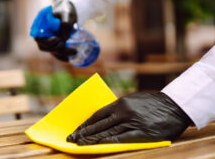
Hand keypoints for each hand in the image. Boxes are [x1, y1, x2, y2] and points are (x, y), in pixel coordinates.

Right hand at [34, 0, 77, 60]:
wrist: (69, 9)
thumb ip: (65, 24)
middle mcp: (42, 33)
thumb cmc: (65, 9)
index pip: (38, 38)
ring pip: (50, 51)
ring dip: (61, 53)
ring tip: (74, 51)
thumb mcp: (66, 13)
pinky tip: (70, 58)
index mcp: (40, 24)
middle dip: (56, 48)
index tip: (57, 39)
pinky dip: (62, 56)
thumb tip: (64, 38)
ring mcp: (47, 39)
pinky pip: (55, 52)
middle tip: (66, 44)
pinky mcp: (54, 43)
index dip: (46, 41)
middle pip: (44, 46)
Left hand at [67, 92, 191, 144]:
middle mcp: (124, 111)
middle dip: (84, 132)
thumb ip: (118, 109)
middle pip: (99, 124)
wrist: (174, 106)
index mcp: (120, 103)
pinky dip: (109, 141)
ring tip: (80, 144)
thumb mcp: (132, 101)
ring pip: (107, 131)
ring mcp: (132, 122)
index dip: (86, 123)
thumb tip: (103, 119)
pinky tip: (98, 145)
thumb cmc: (152, 104)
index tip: (77, 129)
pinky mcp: (142, 132)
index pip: (98, 114)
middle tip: (72, 138)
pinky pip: (122, 138)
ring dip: (92, 138)